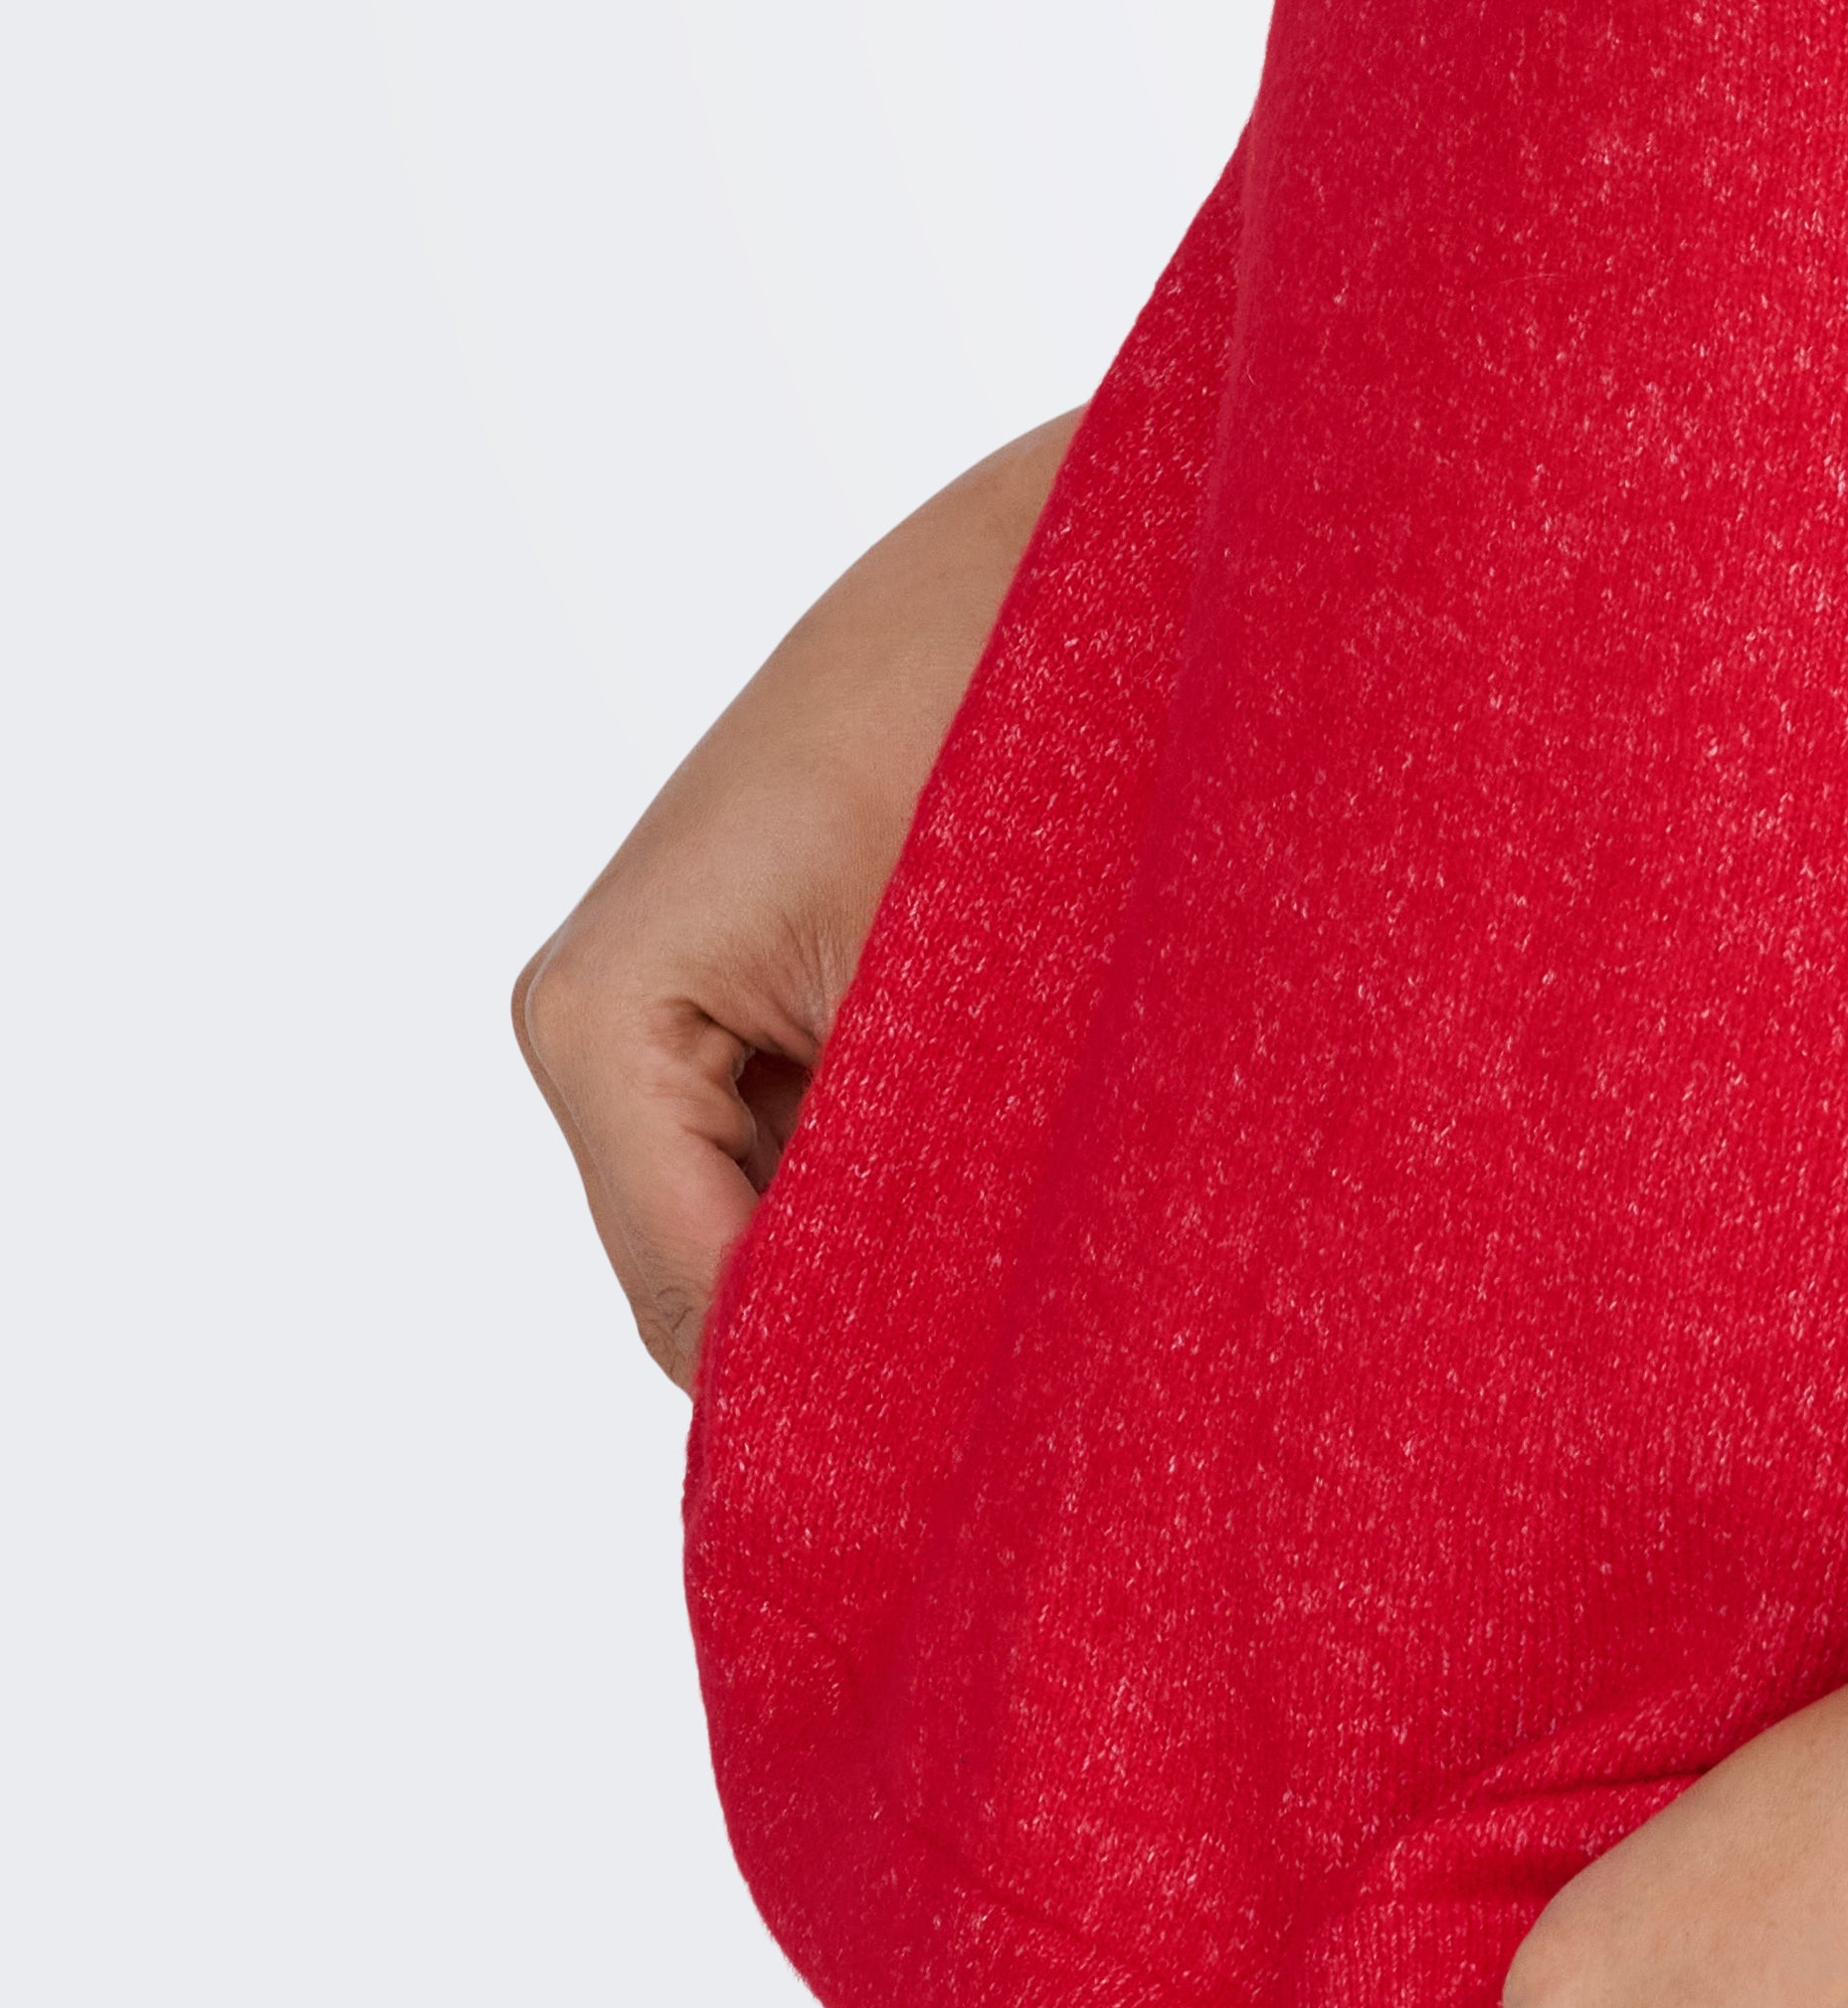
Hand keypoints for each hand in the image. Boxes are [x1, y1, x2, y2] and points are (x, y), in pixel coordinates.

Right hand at [510, 417, 1072, 1384]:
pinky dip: (919, 1186)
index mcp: (602, 1017)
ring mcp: (673, 1013)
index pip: (696, 1304)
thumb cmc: (1013, 717)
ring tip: (1062, 1280)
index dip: (835, 1397)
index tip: (985, 1461)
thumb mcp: (957, 982)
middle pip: (718, 1295)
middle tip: (1045, 1404)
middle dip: (868, 1345)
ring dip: (905, 1270)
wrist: (1084, 547)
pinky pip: (823, 1154)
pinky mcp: (760, 994)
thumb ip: (906, 1189)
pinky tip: (1041, 1182)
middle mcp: (604, 1025)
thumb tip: (905, 1396)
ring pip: (778, 1237)